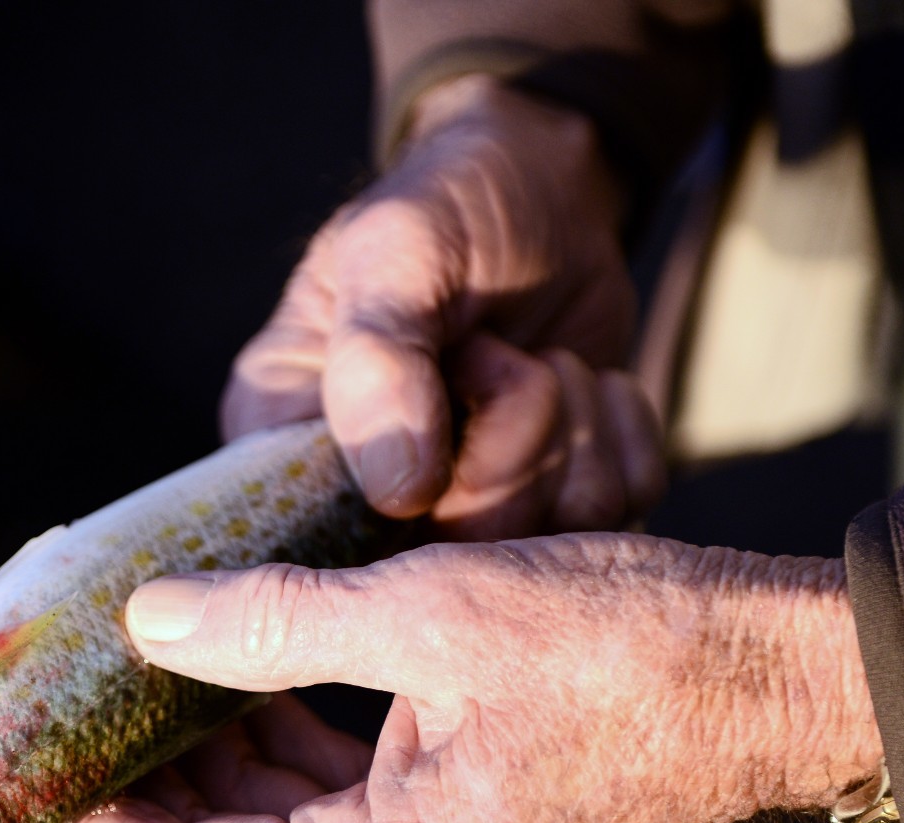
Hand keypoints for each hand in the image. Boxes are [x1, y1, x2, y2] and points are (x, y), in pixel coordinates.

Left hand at [58, 537, 883, 822]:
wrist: (784, 679)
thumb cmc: (630, 647)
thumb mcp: (433, 613)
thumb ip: (275, 626)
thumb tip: (149, 621)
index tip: (32, 768)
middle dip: (148, 784)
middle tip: (80, 697)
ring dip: (218, 757)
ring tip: (156, 664)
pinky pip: (342, 816)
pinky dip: (290, 751)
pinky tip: (257, 672)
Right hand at [226, 78, 662, 535]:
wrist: (545, 190)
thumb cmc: (446, 207)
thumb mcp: (393, 251)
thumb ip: (377, 363)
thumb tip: (396, 492)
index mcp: (282, 447)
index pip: (326, 547)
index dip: (407, 493)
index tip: (448, 389)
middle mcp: (365, 505)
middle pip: (458, 552)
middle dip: (509, 437)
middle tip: (494, 352)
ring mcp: (465, 517)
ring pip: (549, 538)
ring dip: (572, 426)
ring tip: (540, 362)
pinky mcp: (553, 509)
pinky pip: (618, 512)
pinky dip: (621, 436)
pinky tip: (587, 384)